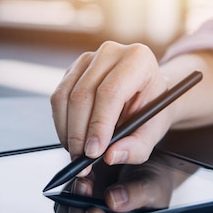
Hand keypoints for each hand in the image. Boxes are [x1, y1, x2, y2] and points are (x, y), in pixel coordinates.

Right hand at [50, 41, 171, 169]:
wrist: (148, 93)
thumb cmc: (152, 109)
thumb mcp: (154, 131)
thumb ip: (137, 147)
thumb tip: (111, 155)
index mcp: (138, 59)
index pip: (110, 92)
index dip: (99, 124)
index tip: (94, 152)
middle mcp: (111, 53)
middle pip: (83, 95)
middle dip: (79, 133)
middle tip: (82, 159)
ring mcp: (88, 59)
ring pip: (65, 97)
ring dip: (67, 130)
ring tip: (77, 152)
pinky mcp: (73, 70)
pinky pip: (58, 98)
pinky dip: (61, 123)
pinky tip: (72, 137)